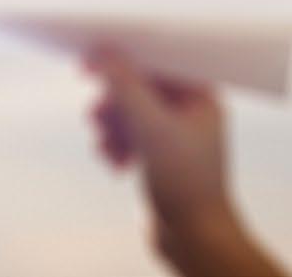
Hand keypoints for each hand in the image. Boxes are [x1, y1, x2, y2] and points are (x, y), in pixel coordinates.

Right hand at [85, 50, 285, 276]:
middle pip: (139, 89)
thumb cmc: (186, 183)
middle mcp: (191, 111)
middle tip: (94, 116)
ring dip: (112, 128)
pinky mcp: (162, 157)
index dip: (122, 60)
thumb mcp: (151, 128)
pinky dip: (118, 147)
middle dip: (114, 104)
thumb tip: (102, 53)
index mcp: (200, 95)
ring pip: (131, 115)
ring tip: (104, 146)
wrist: (194, 239)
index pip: (156, 61)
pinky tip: (114, 164)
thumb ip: (126, 87)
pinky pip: (131, 138)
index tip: (90, 64)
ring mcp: (176, 136)